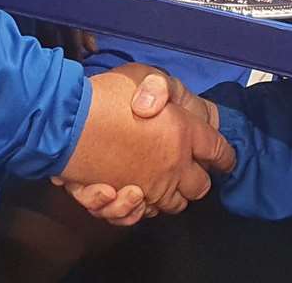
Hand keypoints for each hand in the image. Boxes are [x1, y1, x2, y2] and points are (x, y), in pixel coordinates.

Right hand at [56, 65, 228, 225]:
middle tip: (186, 167)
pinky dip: (137, 208)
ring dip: (169, 196)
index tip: (223, 158)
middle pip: (200, 187)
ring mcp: (149, 188)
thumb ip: (160, 88)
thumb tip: (161, 106)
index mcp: (184, 134)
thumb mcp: (141, 75)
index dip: (224, 156)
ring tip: (156, 180)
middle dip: (197, 179)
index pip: (219, 151)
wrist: (67, 121)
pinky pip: (140, 215)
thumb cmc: (105, 95)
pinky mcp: (123, 201)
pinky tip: (130, 193)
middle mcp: (173, 167)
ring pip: (173, 205)